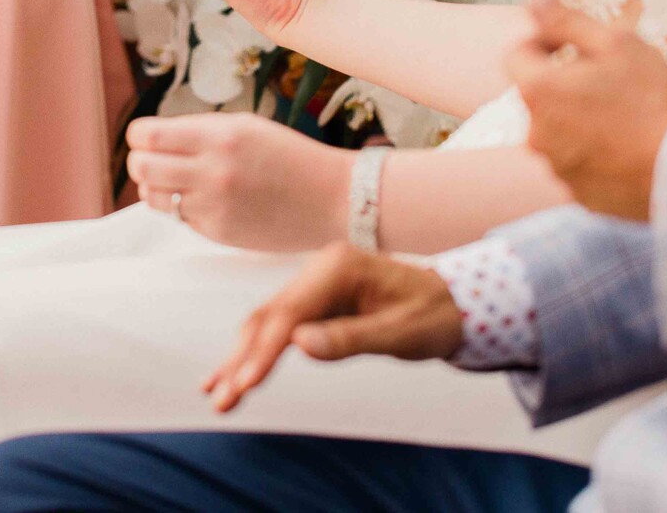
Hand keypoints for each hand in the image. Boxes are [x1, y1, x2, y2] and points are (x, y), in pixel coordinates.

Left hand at [125, 112, 351, 251]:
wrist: (334, 198)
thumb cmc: (289, 156)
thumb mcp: (246, 127)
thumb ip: (200, 132)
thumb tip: (154, 140)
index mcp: (218, 135)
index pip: (147, 135)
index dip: (139, 137)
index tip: (146, 140)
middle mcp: (212, 170)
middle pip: (141, 167)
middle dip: (140, 164)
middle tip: (152, 163)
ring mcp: (214, 205)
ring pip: (154, 197)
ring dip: (157, 189)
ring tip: (176, 184)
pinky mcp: (219, 233)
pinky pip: (182, 219)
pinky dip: (186, 210)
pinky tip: (209, 202)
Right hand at [202, 243, 461, 411]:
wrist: (452, 303)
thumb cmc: (431, 317)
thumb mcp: (399, 333)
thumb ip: (349, 339)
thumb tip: (299, 346)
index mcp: (338, 268)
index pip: (290, 313)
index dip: (264, 351)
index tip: (245, 385)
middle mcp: (319, 269)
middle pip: (269, 317)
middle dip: (242, 359)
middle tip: (219, 399)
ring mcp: (314, 283)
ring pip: (266, 322)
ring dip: (241, 358)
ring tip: (214, 394)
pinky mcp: (314, 300)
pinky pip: (278, 326)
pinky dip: (255, 350)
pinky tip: (232, 372)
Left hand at [506, 0, 666, 221]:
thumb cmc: (654, 98)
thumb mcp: (615, 44)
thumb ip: (566, 20)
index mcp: (539, 92)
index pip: (516, 55)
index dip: (543, 42)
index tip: (573, 46)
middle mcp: (537, 134)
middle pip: (539, 96)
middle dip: (565, 84)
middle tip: (612, 82)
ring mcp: (557, 169)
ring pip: (559, 132)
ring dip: (580, 120)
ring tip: (626, 118)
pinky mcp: (580, 196)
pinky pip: (579, 165)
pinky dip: (596, 154)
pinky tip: (630, 148)